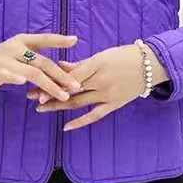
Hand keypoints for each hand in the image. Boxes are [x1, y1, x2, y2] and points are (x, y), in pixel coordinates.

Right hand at [0, 33, 82, 100]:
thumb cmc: (2, 60)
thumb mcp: (18, 53)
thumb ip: (36, 57)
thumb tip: (63, 66)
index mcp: (23, 41)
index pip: (44, 39)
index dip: (59, 39)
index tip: (75, 40)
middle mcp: (16, 47)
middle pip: (43, 62)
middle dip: (61, 75)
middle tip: (76, 86)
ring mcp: (6, 59)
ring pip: (32, 72)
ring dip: (50, 85)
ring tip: (63, 95)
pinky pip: (9, 75)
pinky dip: (17, 78)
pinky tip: (24, 83)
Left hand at [26, 43, 168, 130]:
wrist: (151, 65)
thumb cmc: (125, 55)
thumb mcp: (102, 55)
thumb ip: (81, 64)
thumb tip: (60, 66)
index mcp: (97, 64)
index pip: (70, 76)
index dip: (52, 82)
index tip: (35, 85)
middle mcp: (101, 81)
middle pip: (70, 90)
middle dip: (49, 94)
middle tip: (31, 97)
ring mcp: (108, 95)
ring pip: (78, 103)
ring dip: (58, 106)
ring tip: (41, 108)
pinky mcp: (114, 104)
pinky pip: (95, 115)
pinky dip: (80, 122)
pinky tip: (66, 126)